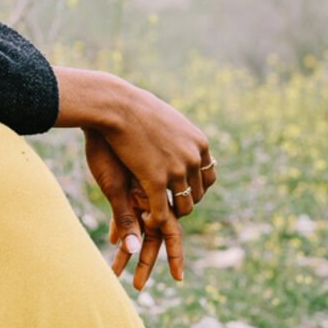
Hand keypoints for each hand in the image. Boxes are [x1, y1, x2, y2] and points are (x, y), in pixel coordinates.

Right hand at [82, 86, 214, 289]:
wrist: (117, 104)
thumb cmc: (134, 108)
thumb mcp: (164, 121)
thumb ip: (176, 134)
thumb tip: (176, 132)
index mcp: (199, 143)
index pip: (209, 177)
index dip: (197, 189)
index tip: (185, 194)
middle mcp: (194, 158)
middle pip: (197, 195)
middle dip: (183, 206)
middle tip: (168, 212)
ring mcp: (178, 170)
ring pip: (183, 207)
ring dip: (171, 218)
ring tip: (156, 221)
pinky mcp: (157, 180)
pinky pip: (161, 210)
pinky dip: (155, 220)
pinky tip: (145, 223)